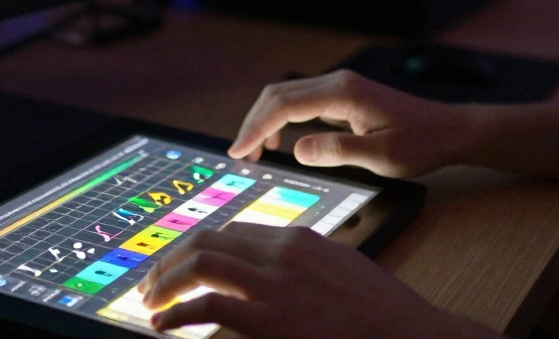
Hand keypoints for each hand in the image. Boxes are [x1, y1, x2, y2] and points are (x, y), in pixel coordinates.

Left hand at [136, 222, 496, 338]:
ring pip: (199, 264)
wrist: (409, 333)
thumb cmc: (381, 313)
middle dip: (171, 259)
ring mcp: (275, 285)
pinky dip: (176, 314)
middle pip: (207, 239)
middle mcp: (282, 252)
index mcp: (299, 238)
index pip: (232, 231)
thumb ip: (303, 269)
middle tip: (152, 281)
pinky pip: (206, 306)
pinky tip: (163, 326)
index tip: (181, 266)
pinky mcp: (270, 320)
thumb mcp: (341, 272)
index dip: (198, 247)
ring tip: (149, 300)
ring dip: (164, 281)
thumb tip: (272, 282)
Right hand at [227, 69, 472, 176]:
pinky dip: (282, 120)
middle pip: (278, 94)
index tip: (240, 151)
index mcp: (343, 92)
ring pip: (287, 97)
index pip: (284, 104)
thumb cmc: (421, 143)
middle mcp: (337, 83)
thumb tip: (297, 149)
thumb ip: (339, 152)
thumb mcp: (383, 156)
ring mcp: (339, 88)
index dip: (256, 127)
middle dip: (254, 123)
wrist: (448, 130)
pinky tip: (279, 142)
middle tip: (241, 155)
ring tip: (255, 152)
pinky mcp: (342, 97)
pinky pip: (301, 103)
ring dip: (266, 121)